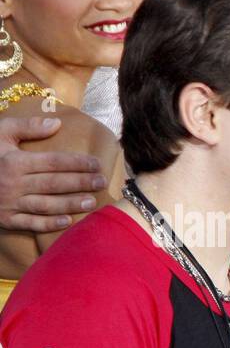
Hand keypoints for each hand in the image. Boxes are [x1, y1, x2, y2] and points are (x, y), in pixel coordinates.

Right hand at [0, 117, 104, 232]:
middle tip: (102, 182)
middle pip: (54, 183)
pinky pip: (31, 223)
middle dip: (81, 183)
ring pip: (46, 205)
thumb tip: (57, 123)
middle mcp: (13, 183)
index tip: (97, 163)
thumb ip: (27, 126)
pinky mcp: (6, 219)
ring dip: (71, 204)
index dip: (78, 163)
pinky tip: (68, 221)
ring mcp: (9, 203)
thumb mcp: (0, 132)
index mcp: (14, 161)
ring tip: (92, 202)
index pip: (53, 162)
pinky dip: (49, 224)